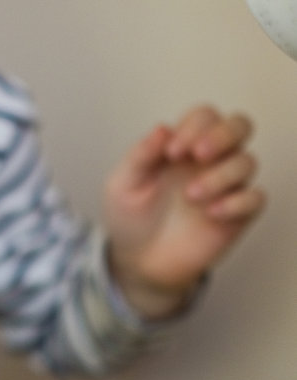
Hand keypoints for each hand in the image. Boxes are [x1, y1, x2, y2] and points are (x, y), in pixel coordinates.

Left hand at [104, 106, 265, 318]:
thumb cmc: (131, 219)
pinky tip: (211, 213)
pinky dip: (238, 202)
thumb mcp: (122, 185)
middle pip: (239, 126)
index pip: (205, 116)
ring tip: (191, 196)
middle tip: (198, 154)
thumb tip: (162, 129)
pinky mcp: (237, 215)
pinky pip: (256, 198)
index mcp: (184, 147)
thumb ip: (140, 156)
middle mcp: (210, 162)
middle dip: (223, 133)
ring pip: (246, 162)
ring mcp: (226, 187)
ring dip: (220, 175)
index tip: (172, 152)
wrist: (138, 263)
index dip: (194, 126)